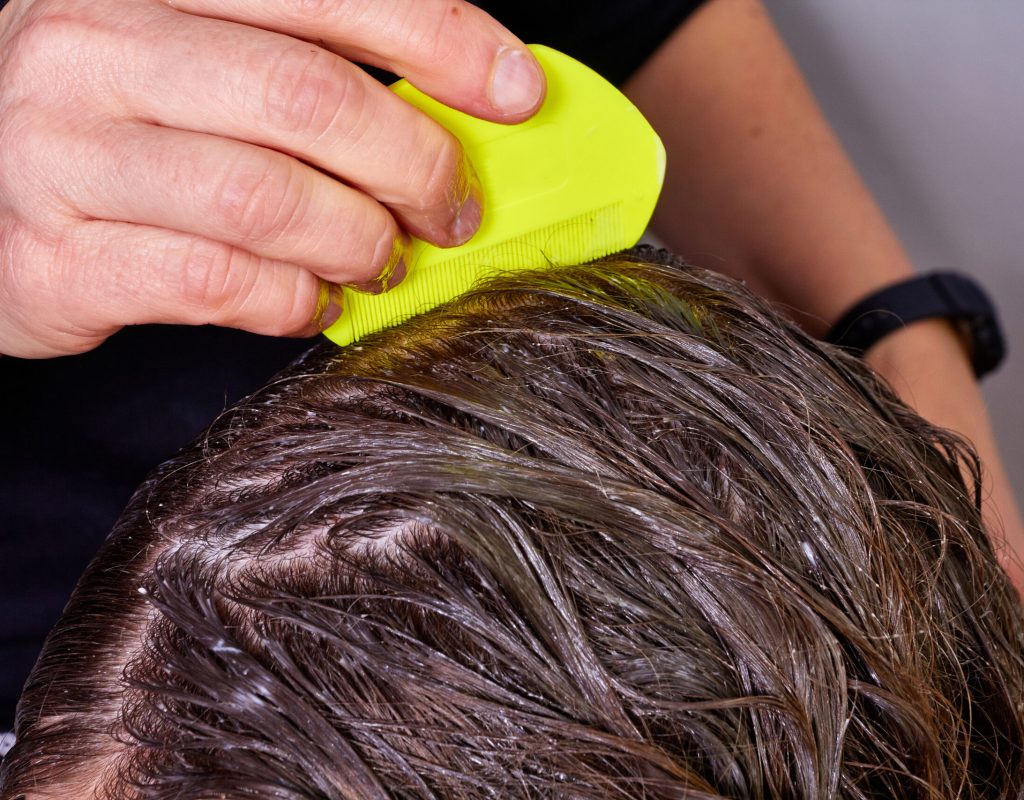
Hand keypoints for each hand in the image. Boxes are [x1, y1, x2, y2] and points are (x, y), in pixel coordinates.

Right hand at [0, 0, 544, 356]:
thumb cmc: (115, 126)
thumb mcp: (191, 61)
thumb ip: (300, 67)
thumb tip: (459, 103)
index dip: (441, 39)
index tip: (516, 92)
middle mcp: (94, 48)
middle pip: (307, 97)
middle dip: (414, 162)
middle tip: (453, 209)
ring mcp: (63, 154)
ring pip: (266, 199)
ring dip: (359, 241)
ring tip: (382, 258)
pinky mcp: (57, 259)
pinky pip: (216, 281)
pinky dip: (294, 299)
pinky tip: (314, 298)